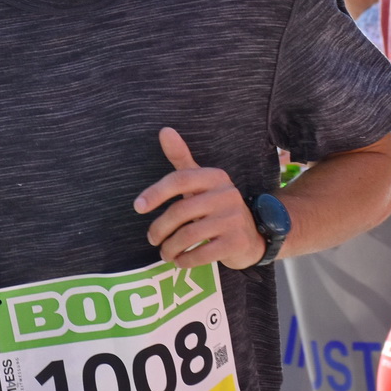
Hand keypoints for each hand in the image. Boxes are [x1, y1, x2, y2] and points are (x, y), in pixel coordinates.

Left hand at [134, 126, 263, 269]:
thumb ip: (182, 159)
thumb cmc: (217, 207)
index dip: (156, 192)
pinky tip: (180, 260)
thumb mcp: (201, 182)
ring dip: (170, 248)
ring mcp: (233, 219)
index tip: (137, 207)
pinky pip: (202, 253)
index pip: (180, 179)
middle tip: (152, 239)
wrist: (252, 235)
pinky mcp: (236, 242)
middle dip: (160, 228)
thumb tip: (164, 130)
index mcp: (215, 177)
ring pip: (189, 235)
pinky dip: (186, 260)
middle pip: (181, 211)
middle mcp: (227, 195)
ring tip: (165, 252)